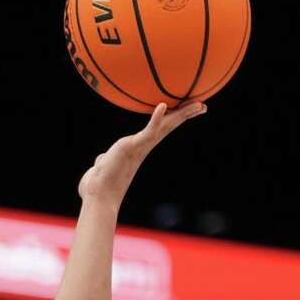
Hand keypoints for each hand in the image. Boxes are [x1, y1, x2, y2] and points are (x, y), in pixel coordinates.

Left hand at [76, 101, 205, 206]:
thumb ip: (105, 160)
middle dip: (185, 114)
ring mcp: (140, 147)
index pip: (161, 129)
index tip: (188, 112)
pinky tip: (163, 105)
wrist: (98, 194)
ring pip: (165, 127)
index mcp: (139, 148)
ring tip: (195, 104)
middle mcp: (144, 147)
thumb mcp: (104, 165)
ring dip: (180, 114)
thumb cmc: (99, 184)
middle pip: (169, 126)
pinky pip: (147, 131)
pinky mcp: (132, 147)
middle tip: (201, 105)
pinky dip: (155, 119)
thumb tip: (101, 161)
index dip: (174, 119)